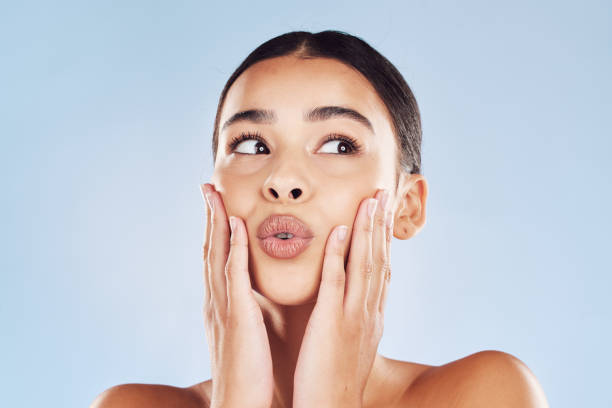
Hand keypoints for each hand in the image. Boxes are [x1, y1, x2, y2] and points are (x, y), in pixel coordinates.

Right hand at [200, 183, 273, 407]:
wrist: (239, 404)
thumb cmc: (248, 373)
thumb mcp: (244, 334)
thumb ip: (245, 310)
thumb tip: (251, 296)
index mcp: (221, 303)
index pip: (217, 258)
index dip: (215, 229)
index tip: (217, 203)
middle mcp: (216, 300)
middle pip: (211, 248)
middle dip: (209, 216)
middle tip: (207, 186)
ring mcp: (223, 306)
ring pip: (217, 254)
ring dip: (215, 221)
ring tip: (214, 193)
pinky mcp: (237, 316)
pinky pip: (234, 276)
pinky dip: (233, 247)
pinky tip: (236, 225)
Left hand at [292, 189, 392, 407]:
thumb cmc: (335, 379)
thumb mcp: (352, 344)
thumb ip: (354, 318)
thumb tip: (354, 302)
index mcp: (372, 315)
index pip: (381, 268)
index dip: (384, 238)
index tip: (384, 213)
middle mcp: (369, 311)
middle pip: (379, 259)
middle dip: (381, 224)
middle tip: (384, 193)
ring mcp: (353, 316)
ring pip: (364, 263)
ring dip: (367, 229)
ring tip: (370, 200)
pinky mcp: (332, 323)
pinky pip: (335, 282)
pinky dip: (338, 253)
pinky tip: (339, 230)